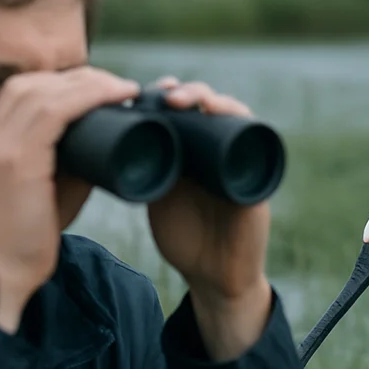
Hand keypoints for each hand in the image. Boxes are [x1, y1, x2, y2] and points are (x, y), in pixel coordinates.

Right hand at [0, 65, 140, 332]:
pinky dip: (87, 98)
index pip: (23, 91)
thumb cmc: (31, 239)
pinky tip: (114, 97)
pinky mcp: (16, 162)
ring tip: (123, 90)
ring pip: (45, 92)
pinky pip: (54, 112)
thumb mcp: (54, 190)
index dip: (63, 83)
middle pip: (33, 83)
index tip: (99, 89)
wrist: (6, 275)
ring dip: (88, 83)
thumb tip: (108, 139)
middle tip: (116, 86)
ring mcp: (0, 148)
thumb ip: (73, 161)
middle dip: (78, 77)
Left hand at [145, 77, 274, 360]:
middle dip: (189, 92)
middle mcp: (219, 151)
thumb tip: (111, 149)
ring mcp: (240, 162)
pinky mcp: (257, 179)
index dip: (168, 93)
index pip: (185, 111)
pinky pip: (257, 144)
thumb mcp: (158, 200)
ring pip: (235, 115)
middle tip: (166, 93)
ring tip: (195, 100)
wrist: (214, 278)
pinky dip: (244, 124)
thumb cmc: (186, 240)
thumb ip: (144, 176)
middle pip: (209, 105)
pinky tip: (228, 113)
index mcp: (193, 153)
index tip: (145, 90)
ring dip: (216, 101)